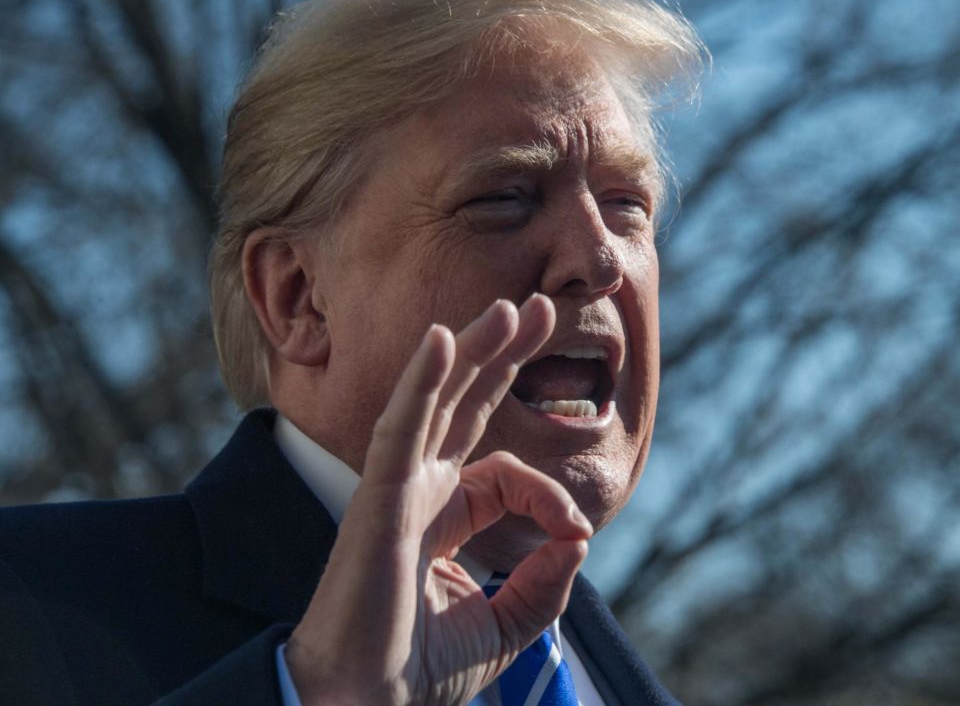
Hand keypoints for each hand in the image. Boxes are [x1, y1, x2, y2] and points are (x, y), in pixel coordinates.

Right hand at [285, 294, 592, 704]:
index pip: (509, 473)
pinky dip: (422, 382)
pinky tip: (443, 340)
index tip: (573, 537)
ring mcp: (397, 487)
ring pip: (438, 399)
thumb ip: (547, 581)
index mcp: (445, 514)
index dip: (551, 496)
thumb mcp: (508, 623)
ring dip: (474, 348)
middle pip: (466, 402)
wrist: (366, 704)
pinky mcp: (380, 496)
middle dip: (504, 353)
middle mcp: (419, 489)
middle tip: (541, 307)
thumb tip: (578, 537)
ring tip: (513, 308)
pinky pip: (402, 426)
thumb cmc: (421, 670)